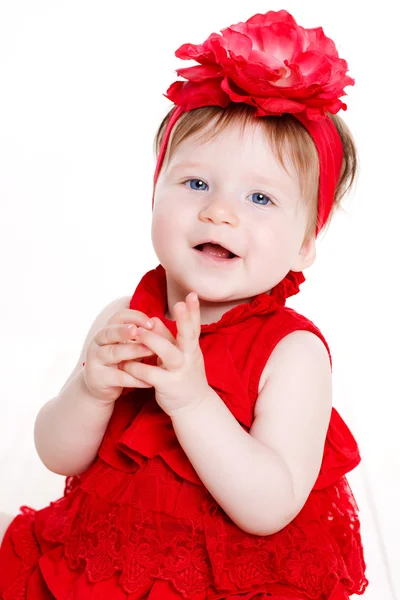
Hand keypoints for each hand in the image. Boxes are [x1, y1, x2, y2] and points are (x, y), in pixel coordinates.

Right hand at [83, 309, 172, 404]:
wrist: (101, 386)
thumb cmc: (121, 361)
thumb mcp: (130, 346)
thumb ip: (142, 336)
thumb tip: (158, 322)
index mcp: (108, 330)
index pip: (118, 317)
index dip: (134, 317)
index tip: (151, 323)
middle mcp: (98, 342)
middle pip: (109, 332)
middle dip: (124, 331)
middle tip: (138, 330)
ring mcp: (95, 360)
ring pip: (113, 353)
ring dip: (133, 351)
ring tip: (151, 351)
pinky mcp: (99, 378)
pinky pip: (118, 377)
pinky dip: (135, 378)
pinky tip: (149, 380)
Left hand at [121, 292, 209, 415]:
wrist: (192, 406)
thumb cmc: (183, 375)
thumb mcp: (179, 355)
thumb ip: (166, 338)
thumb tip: (152, 319)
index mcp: (191, 348)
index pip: (194, 326)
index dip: (193, 311)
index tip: (192, 294)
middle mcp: (189, 358)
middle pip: (188, 337)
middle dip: (184, 320)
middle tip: (178, 305)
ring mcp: (179, 372)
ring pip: (168, 354)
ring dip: (152, 341)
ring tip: (138, 332)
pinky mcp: (167, 386)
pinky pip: (150, 374)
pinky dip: (137, 367)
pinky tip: (125, 362)